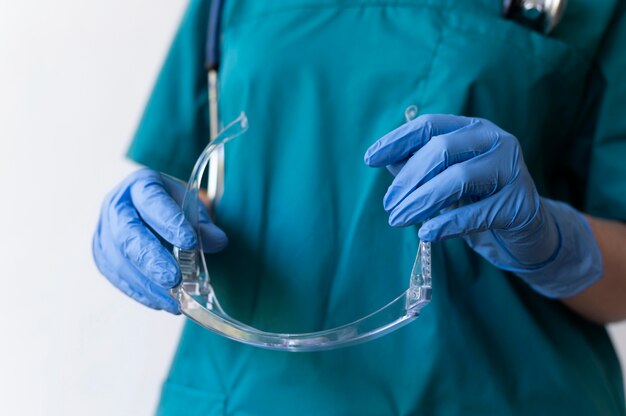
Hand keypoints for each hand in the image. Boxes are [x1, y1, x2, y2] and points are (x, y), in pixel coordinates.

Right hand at [92, 168, 227, 312]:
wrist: (149, 208)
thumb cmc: (172, 206)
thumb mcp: (192, 206)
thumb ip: (203, 223)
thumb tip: (218, 241)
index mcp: (140, 185)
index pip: (152, 201)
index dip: (170, 222)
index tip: (190, 243)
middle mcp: (116, 206)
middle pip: (128, 234)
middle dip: (152, 259)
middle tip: (174, 279)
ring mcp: (105, 232)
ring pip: (120, 261)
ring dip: (148, 284)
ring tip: (174, 299)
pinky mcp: (103, 256)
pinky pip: (118, 278)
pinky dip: (141, 293)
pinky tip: (162, 302)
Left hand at [364, 114, 601, 297]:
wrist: (527, 232)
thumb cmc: (478, 200)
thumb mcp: (445, 180)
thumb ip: (418, 168)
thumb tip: (386, 161)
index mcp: (473, 129)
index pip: (430, 125)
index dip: (397, 140)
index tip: (369, 158)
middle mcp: (495, 141)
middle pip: (441, 149)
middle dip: (408, 178)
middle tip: (388, 204)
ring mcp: (512, 170)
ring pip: (458, 178)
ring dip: (421, 200)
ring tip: (398, 219)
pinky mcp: (520, 203)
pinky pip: (477, 213)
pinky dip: (447, 224)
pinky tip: (426, 233)